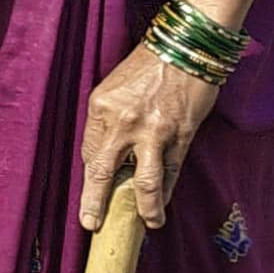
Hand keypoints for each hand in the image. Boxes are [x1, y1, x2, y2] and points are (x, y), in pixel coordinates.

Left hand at [79, 42, 216, 230]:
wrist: (184, 48)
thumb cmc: (146, 69)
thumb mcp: (112, 90)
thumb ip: (108, 123)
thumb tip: (108, 156)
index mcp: (101, 109)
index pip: (90, 154)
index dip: (90, 180)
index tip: (89, 199)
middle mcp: (124, 122)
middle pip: (104, 172)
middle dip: (96, 202)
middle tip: (92, 224)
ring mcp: (154, 132)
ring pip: (145, 181)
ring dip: (146, 208)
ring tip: (148, 224)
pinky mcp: (181, 135)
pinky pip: (171, 170)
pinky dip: (167, 189)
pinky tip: (163, 202)